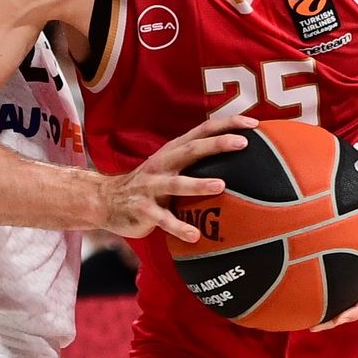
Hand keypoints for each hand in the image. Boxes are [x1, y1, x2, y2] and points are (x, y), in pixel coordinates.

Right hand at [96, 115, 256, 239]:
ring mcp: (151, 187)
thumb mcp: (169, 166)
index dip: (226, 124)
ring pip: (176, 184)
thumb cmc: (148, 184)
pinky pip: (163, 219)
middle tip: (242, 143)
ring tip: (221, 186)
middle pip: (191, 150)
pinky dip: (178, 227)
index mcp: (172, 151)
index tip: (253, 122)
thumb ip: (195, 162)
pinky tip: (195, 235)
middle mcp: (162, 164)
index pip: (202, 130)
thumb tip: (236, 163)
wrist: (104, 200)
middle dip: (216, 144)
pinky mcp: (143, 210)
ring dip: (198, 184)